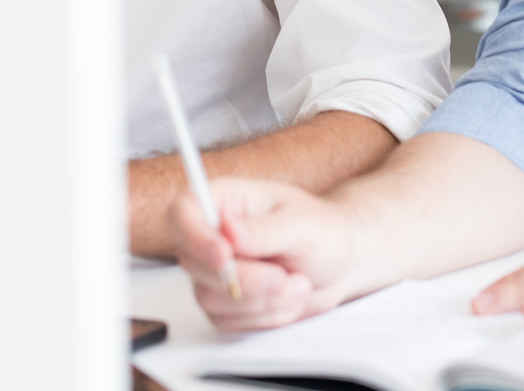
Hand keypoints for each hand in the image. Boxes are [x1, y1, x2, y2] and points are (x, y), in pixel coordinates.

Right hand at [167, 177, 357, 331]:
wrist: (340, 265)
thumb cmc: (323, 232)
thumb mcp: (303, 224)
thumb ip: (265, 230)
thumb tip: (228, 230)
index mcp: (226, 201)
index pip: (183, 212)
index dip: (195, 236)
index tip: (225, 256)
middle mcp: (213, 236)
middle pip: (195, 264)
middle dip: (245, 279)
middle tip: (283, 277)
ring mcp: (214, 273)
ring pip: (211, 298)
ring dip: (262, 299)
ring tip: (297, 283)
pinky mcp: (225, 304)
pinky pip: (230, 321)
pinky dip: (265, 316)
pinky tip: (289, 297)